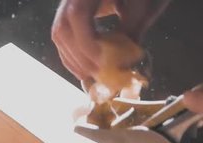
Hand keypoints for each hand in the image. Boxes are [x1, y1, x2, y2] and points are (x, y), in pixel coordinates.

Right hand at [51, 0, 170, 80]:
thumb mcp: (143, 7)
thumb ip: (132, 32)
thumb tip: (124, 64)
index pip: (77, 15)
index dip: (86, 42)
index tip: (101, 62)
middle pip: (62, 28)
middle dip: (78, 56)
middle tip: (96, 74)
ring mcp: (69, 2)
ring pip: (59, 33)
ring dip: (72, 58)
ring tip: (89, 75)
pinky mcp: (71, 10)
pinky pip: (63, 34)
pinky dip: (72, 52)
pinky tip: (84, 66)